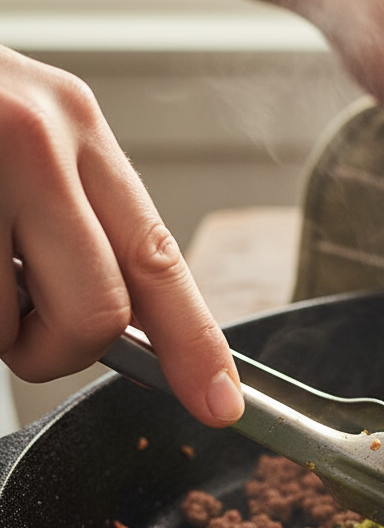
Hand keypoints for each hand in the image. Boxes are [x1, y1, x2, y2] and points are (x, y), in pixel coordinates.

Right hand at [0, 46, 241, 426]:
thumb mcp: (22, 136)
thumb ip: (77, 219)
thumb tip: (127, 327)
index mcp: (76, 125)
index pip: (159, 258)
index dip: (194, 344)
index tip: (218, 402)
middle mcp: (31, 140)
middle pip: (98, 314)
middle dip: (59, 350)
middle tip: (17, 327)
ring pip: (7, 327)